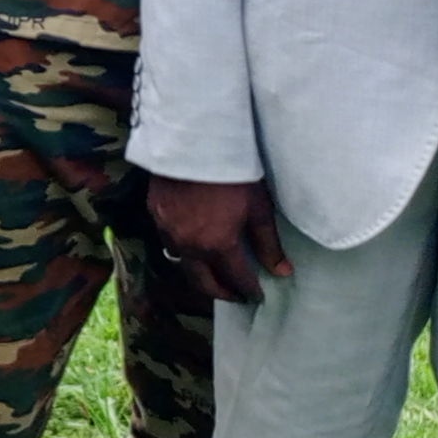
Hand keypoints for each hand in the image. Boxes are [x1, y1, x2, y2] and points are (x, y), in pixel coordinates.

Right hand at [147, 174, 290, 305]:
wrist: (194, 141)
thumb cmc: (232, 173)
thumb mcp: (258, 208)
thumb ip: (268, 244)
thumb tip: (282, 272)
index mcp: (217, 246)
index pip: (236, 279)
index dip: (249, 290)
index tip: (257, 296)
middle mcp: (189, 246)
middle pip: (203, 283)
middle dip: (221, 293)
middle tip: (235, 296)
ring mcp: (168, 231)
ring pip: (183, 263)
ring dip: (199, 273)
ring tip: (214, 271)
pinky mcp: (155, 214)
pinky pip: (169, 242)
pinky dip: (183, 250)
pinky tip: (193, 242)